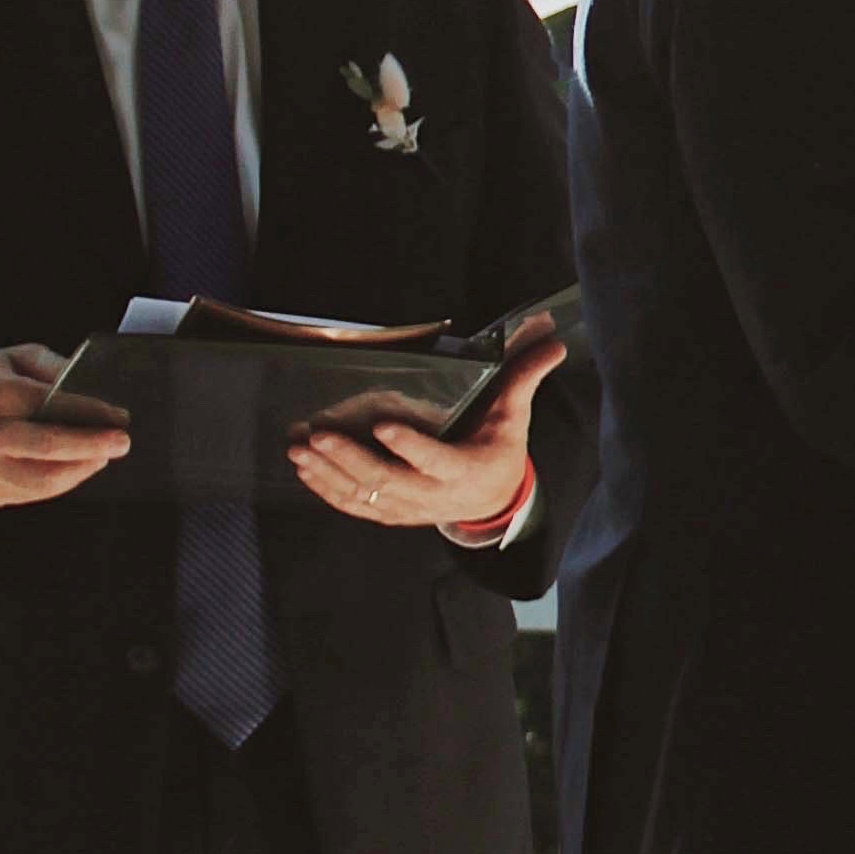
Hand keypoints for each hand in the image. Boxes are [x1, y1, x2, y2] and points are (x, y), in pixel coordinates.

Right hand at [0, 343, 127, 510]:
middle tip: (122, 443)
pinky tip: (75, 467)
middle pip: (46, 447)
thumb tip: (92, 384)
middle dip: (91, 446)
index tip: (119, 416)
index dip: (90, 412)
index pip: (47, 404)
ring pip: (43, 480)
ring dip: (81, 469)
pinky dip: (61, 481)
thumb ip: (53, 366)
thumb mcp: (14, 359)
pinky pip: (33, 494)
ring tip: (101, 456)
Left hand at [289, 325, 563, 534]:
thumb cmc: (499, 448)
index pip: (436, 461)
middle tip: (318, 434)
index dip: (411, 448)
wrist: (493, 500)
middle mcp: (435, 495)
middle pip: (388, 483)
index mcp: (466, 470)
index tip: (385, 426)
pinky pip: (355, 507)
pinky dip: (327, 490)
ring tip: (300, 448)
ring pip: (365, 497)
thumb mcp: (515, 416)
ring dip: (328, 474)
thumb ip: (525, 377)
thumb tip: (554, 339)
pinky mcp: (392, 514)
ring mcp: (410, 508)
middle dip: (349, 460)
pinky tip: (304, 469)